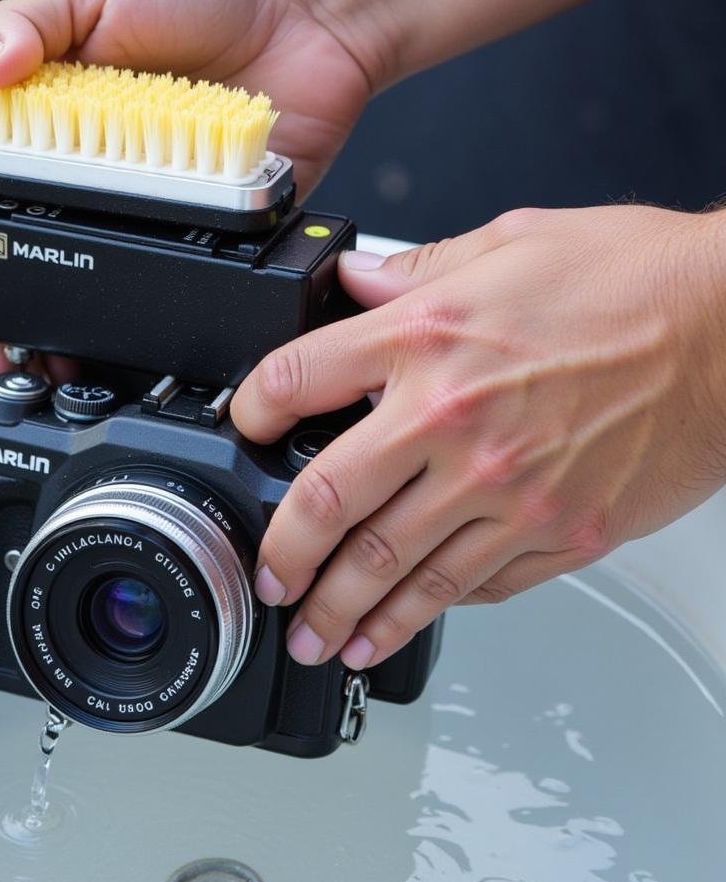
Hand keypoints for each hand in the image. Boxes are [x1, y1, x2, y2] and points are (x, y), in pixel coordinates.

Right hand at [0, 0, 380, 362]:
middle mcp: (74, 172)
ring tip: (17, 360)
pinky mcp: (189, 231)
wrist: (306, 14)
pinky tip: (96, 350)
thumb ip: (25, 23)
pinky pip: (149, 287)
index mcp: (33, 115)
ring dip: (32, 330)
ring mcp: (130, 210)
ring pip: (67, 286)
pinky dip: (119, 327)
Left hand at [231, 205, 725, 669]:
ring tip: (318, 639)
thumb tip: (356, 281)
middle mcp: (452, 422)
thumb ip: (417, 269)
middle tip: (270, 583)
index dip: (253, 410)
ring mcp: (505, 490)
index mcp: (428, 339)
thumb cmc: (633, 281)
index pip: (298, 379)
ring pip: (397, 570)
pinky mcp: (557, 534)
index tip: (248, 431)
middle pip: (329, 504)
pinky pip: (475, 585)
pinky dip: (430, 612)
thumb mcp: (510, 241)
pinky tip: (401, 627)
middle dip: (286, 556)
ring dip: (348, 613)